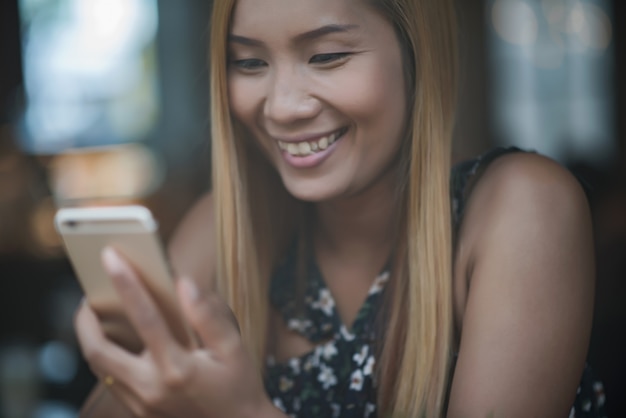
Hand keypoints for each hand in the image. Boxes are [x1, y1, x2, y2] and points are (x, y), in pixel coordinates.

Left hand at [75, 247, 280, 417]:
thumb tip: (183, 283)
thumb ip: (208, 315)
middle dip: (85, 321)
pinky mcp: (139, 412)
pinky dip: (107, 358)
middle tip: (86, 298)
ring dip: (93, 339)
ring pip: (100, 368)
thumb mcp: (233, 348)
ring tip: (96, 316)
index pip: (145, 318)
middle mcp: (151, 388)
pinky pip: (111, 380)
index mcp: (177, 369)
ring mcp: (141, 404)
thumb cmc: (238, 386)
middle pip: (98, 351)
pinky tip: (117, 342)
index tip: (112, 258)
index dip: (127, 284)